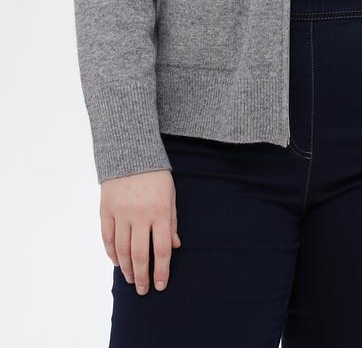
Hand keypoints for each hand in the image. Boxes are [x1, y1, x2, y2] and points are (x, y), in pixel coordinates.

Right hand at [100, 169, 180, 295]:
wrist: (130, 152)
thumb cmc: (155, 175)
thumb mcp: (170, 195)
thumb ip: (172, 221)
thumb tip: (174, 247)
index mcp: (160, 211)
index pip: (161, 249)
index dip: (161, 271)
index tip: (160, 285)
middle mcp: (140, 214)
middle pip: (140, 254)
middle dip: (142, 276)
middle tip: (144, 290)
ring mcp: (121, 212)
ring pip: (122, 249)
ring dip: (126, 268)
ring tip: (131, 279)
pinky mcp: (106, 209)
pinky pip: (108, 237)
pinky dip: (112, 253)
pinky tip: (117, 262)